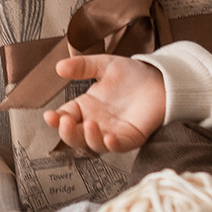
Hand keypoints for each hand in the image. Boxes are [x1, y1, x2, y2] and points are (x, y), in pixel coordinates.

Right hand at [45, 54, 166, 153]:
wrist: (161, 78)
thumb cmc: (133, 74)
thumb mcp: (104, 65)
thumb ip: (82, 66)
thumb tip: (59, 67)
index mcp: (87, 107)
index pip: (65, 117)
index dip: (56, 119)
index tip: (50, 116)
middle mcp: (97, 122)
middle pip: (75, 136)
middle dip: (67, 133)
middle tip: (65, 122)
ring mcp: (113, 131)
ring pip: (94, 145)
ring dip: (88, 138)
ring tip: (89, 124)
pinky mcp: (131, 137)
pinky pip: (119, 147)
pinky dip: (113, 145)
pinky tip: (108, 138)